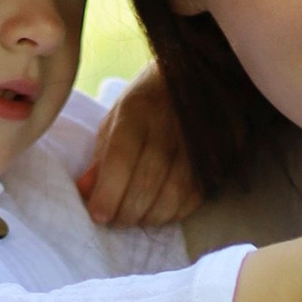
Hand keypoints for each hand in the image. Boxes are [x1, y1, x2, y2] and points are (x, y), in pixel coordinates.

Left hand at [76, 65, 199, 229]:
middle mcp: (168, 125)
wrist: (197, 80)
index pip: (121, 158)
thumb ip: (101, 157)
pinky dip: (174, 213)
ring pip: (174, 194)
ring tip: (136, 219)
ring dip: (151, 217)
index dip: (109, 192)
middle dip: (127, 211)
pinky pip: (195, 196)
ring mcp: (196, 142)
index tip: (99, 215)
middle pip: (147, 182)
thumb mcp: (117, 120)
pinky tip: (160, 213)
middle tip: (115, 221)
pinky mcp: (217, 156)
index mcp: (137, 112)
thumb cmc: (147, 104)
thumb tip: (85, 191)